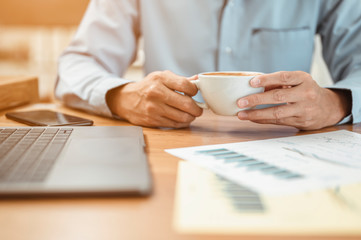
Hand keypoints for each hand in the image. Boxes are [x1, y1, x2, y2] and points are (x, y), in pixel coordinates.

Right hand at [106, 70, 202, 127]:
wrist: (127, 99)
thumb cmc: (147, 87)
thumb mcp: (161, 77)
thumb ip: (180, 79)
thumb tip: (198, 80)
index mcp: (160, 79)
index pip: (186, 85)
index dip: (194, 90)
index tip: (194, 93)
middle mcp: (156, 93)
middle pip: (187, 104)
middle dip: (197, 108)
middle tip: (198, 108)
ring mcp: (154, 108)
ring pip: (182, 117)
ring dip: (191, 117)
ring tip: (191, 114)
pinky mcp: (152, 120)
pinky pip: (174, 124)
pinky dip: (182, 123)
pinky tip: (182, 119)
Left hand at [236, 71, 350, 129]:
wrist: (328, 108)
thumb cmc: (306, 91)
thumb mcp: (297, 82)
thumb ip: (278, 83)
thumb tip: (254, 86)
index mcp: (303, 79)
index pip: (284, 77)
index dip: (267, 79)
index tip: (251, 82)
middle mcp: (305, 93)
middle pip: (278, 96)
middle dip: (257, 99)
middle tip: (241, 101)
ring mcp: (304, 109)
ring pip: (277, 112)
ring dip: (257, 114)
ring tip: (242, 114)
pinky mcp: (301, 121)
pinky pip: (278, 121)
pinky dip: (263, 120)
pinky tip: (252, 118)